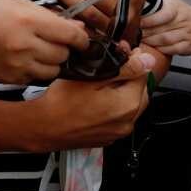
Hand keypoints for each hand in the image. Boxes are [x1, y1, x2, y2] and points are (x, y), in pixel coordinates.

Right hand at [0, 0, 88, 82]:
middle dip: (64, 47)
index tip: (81, 37)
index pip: (71, 35)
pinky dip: (38, 69)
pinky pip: (38, 78)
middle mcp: (24, 45)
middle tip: (53, 40)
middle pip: (64, 54)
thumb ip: (50, 14)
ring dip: (53, 61)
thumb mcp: (19, 4)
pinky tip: (26, 58)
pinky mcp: (13, 78)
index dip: (81, 37)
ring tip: (40, 50)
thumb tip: (80, 27)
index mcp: (28, 21)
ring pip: (55, 69)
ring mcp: (18, 64)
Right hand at [29, 48, 154, 149]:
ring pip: (131, 105)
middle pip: (140, 91)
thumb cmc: (61, 102)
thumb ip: (124, 68)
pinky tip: (97, 101)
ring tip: (102, 83)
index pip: (144, 75)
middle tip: (110, 67)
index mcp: (128, 104)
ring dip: (123, 92)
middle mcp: (129, 122)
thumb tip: (147, 60)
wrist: (43, 127)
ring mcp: (119, 132)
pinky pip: (119, 118)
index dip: (133, 59)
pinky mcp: (109, 137)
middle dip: (130, 77)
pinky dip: (114, 107)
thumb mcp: (91, 76)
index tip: (121, 52)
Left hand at [140, 0, 190, 56]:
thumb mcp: (172, 0)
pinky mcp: (188, 46)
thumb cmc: (182, 13)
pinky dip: (160, 50)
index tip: (138, 22)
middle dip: (145, 32)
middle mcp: (183, 21)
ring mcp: (187, 34)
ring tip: (140, 39)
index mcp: (177, 8)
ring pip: (165, 40)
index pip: (165, 14)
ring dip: (150, 41)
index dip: (150, 20)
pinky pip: (172, 50)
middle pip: (162, 29)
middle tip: (133, 33)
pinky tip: (152, 47)